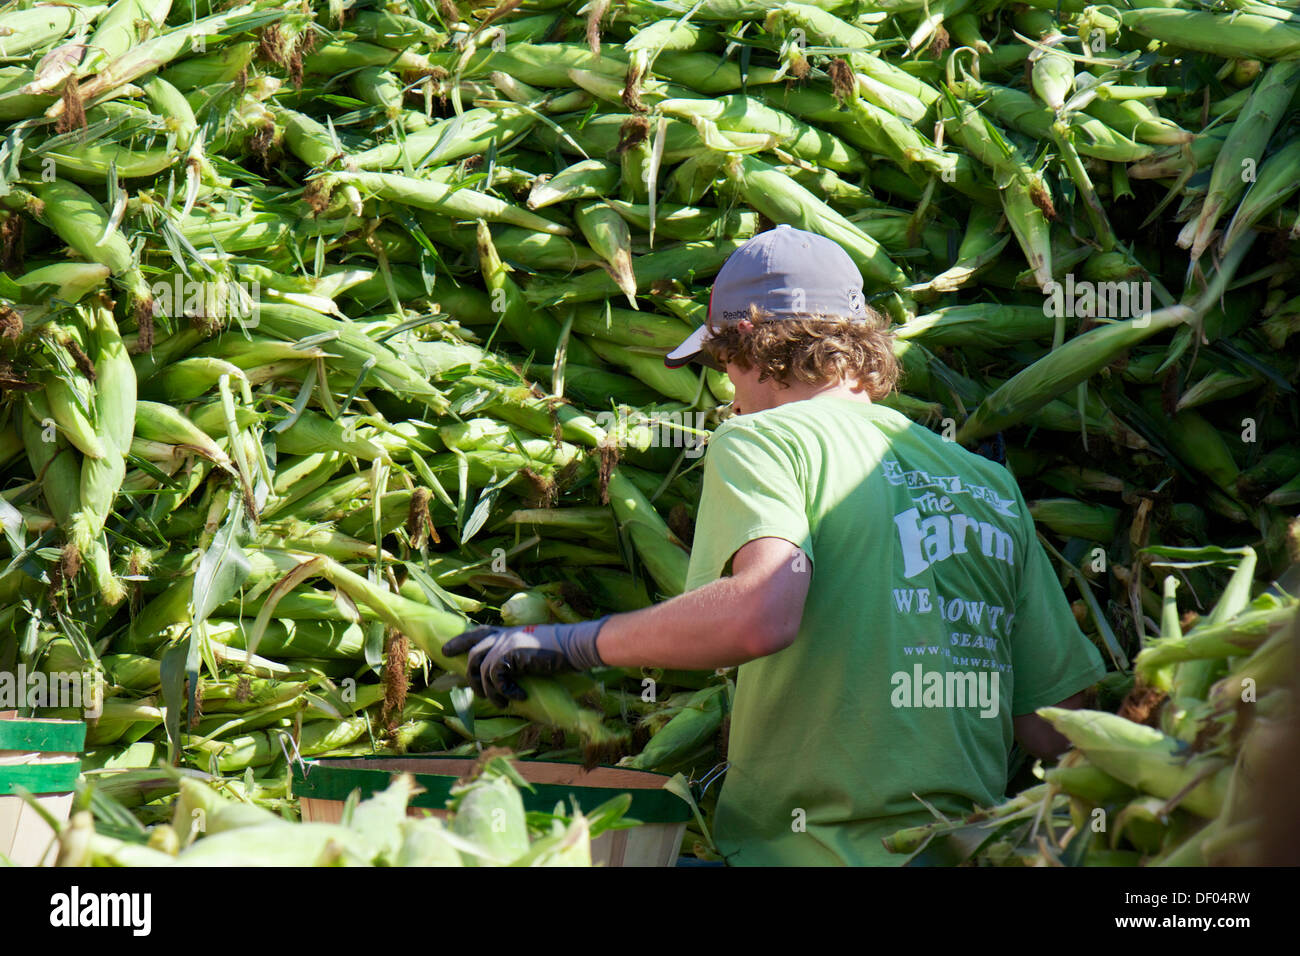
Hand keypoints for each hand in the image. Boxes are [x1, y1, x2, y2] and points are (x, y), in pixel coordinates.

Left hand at [443, 617, 608, 706]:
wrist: (575, 645)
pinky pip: (496, 678)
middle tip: (483, 697)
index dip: (460, 642)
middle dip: (472, 679)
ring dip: (491, 693)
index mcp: (508, 632)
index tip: (446, 651)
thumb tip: (506, 677)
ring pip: (482, 671)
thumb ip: (517, 659)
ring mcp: (505, 643)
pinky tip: (520, 697)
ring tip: (503, 703)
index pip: (477, 633)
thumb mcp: (533, 653)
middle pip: (473, 656)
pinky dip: (506, 691)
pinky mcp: (510, 654)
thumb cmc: (561, 652)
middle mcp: (503, 636)